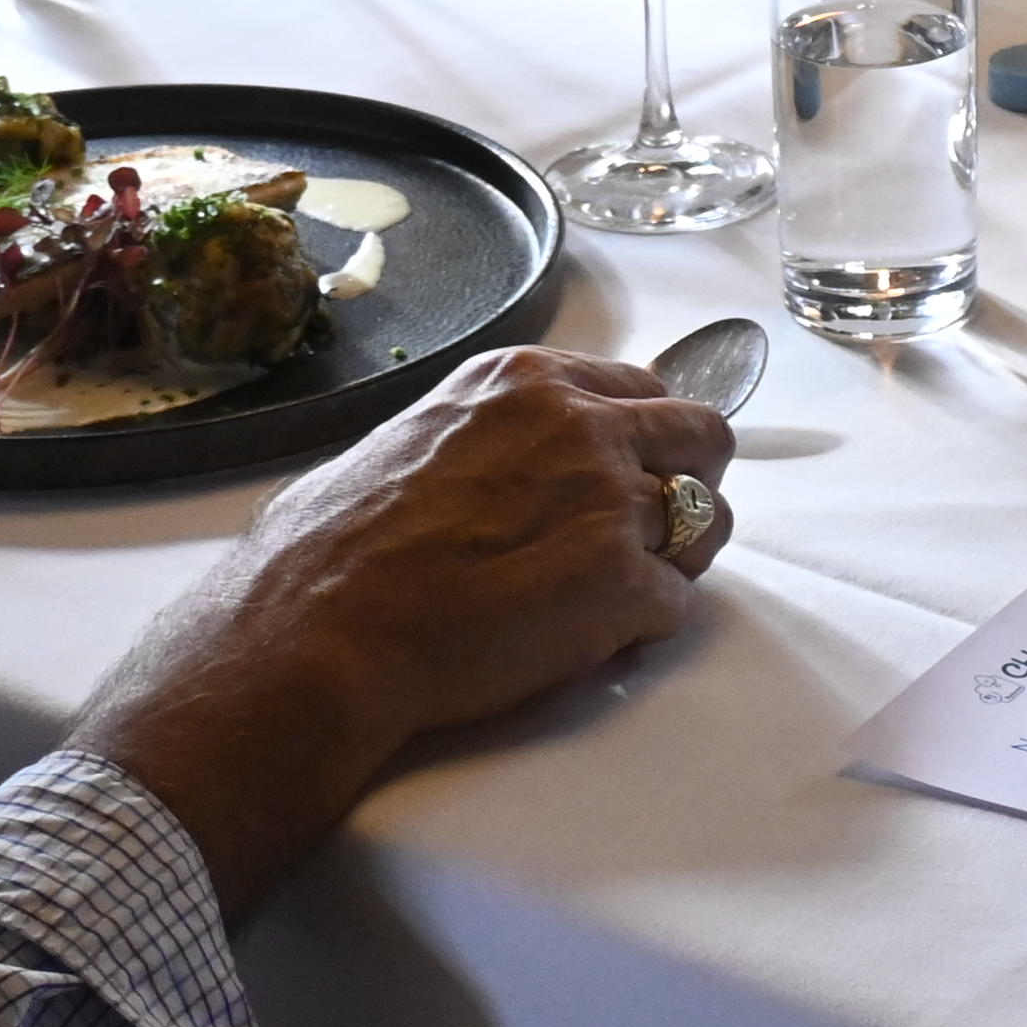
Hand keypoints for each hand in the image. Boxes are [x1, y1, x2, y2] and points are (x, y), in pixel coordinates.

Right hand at [69, 344, 737, 918]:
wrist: (319, 632)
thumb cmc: (329, 550)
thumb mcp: (409, 435)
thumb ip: (485, 433)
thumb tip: (498, 460)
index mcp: (525, 382)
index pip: (641, 388)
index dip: (641, 440)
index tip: (625, 474)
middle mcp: (581, 425)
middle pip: (702, 434)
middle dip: (689, 482)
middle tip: (651, 534)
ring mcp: (610, 502)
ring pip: (708, 520)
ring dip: (676, 560)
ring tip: (621, 598)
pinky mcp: (622, 583)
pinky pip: (678, 605)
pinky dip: (644, 630)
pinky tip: (593, 644)